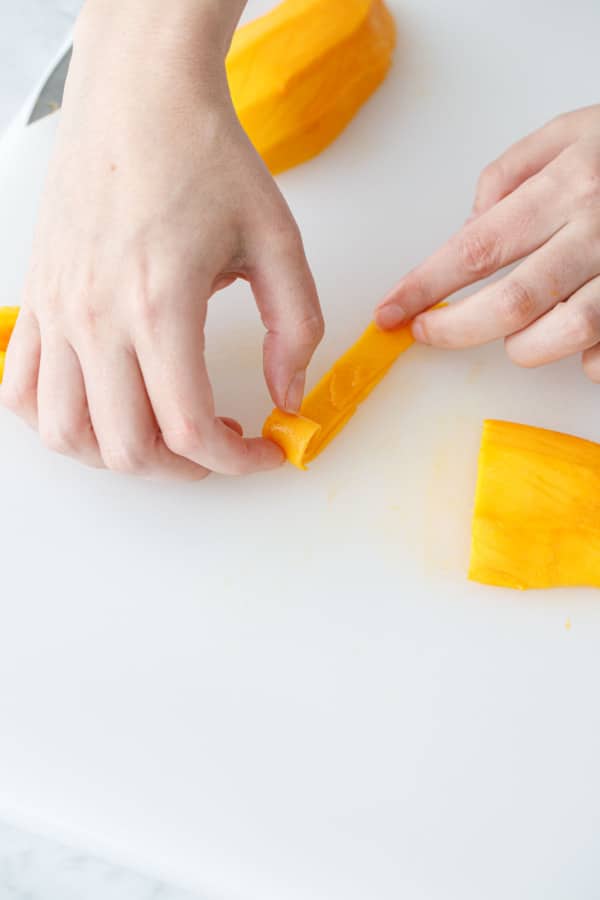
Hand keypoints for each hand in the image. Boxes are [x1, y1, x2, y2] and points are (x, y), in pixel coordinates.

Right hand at [0, 0, 322, 479]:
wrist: (139, 99)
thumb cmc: (205, 158)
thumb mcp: (276, 243)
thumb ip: (295, 329)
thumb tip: (289, 395)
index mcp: (160, 306)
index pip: (189, 430)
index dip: (237, 461)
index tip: (265, 451)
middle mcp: (96, 317)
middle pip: (127, 448)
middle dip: (184, 468)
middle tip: (219, 445)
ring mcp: (56, 310)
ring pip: (66, 432)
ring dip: (119, 456)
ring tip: (162, 435)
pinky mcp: (35, 298)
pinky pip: (22, 388)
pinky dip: (57, 419)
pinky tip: (99, 408)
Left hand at [376, 105, 599, 381]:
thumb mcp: (567, 133)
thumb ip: (508, 174)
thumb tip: (468, 226)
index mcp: (566, 187)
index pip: (475, 249)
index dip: (425, 287)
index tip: (390, 312)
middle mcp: (595, 232)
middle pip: (510, 303)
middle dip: (456, 330)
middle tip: (428, 334)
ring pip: (560, 336)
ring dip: (522, 347)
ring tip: (512, 334)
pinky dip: (585, 359)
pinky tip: (577, 341)